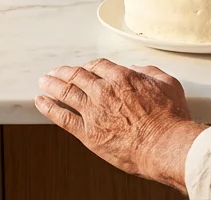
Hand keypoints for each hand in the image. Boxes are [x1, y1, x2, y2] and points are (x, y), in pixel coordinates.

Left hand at [35, 59, 205, 190]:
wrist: (164, 145)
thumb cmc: (169, 118)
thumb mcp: (167, 83)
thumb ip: (150, 72)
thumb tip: (139, 70)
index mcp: (122, 77)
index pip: (98, 65)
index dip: (89, 66)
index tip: (85, 69)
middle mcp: (104, 91)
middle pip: (77, 75)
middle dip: (64, 71)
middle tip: (56, 71)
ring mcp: (93, 112)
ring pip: (65, 92)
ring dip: (52, 84)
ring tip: (43, 81)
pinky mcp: (88, 133)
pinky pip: (62, 117)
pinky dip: (48, 107)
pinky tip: (41, 102)